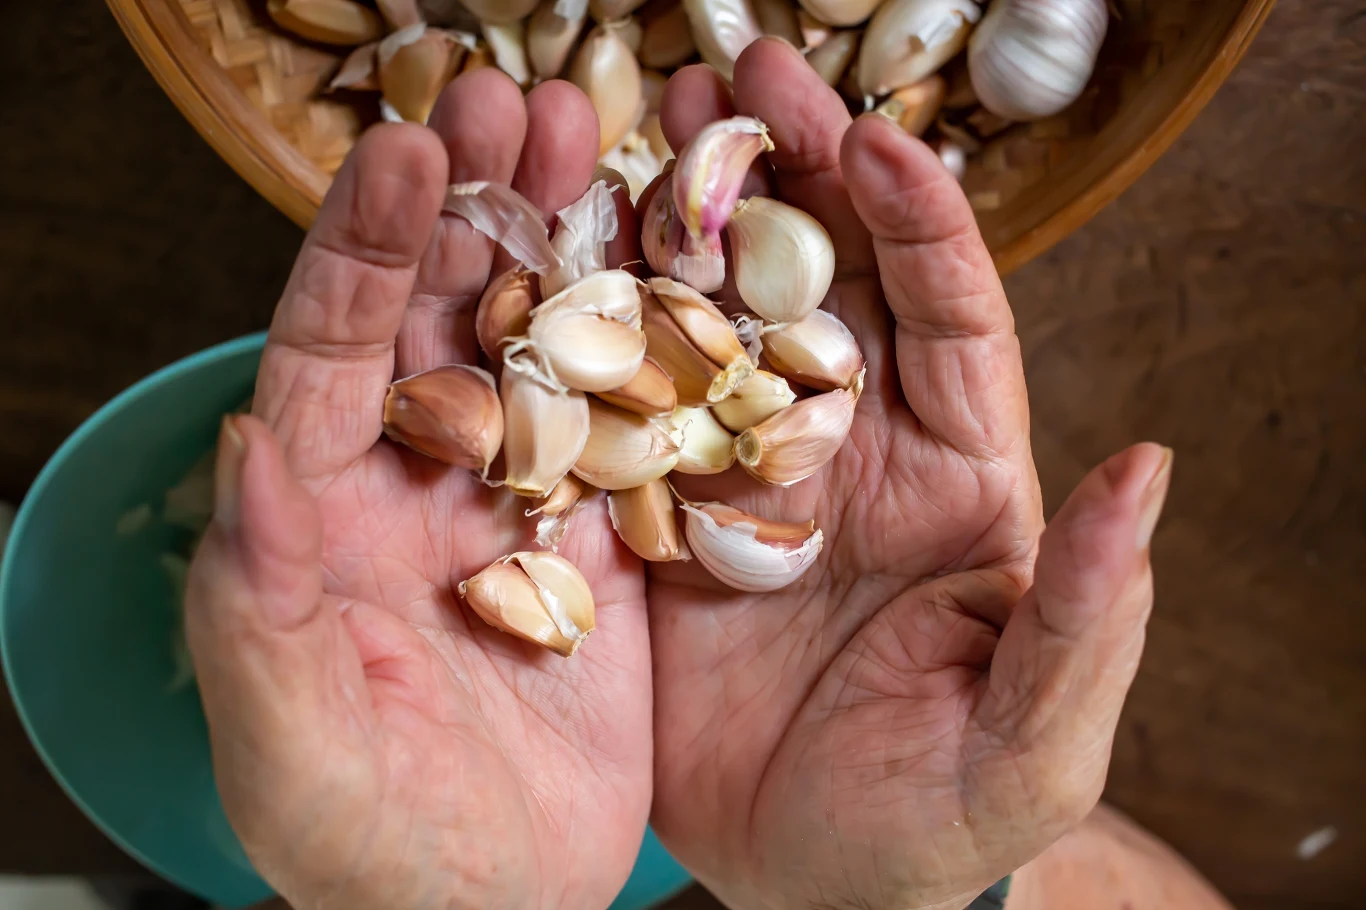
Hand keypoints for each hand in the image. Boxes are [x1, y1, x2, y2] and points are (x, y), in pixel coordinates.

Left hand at [186, 72, 652, 909]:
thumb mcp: (290, 750)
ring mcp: (518, 506)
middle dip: (470, 202)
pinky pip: (628, 425)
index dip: (360, 248)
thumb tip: (244, 455)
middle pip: (439, 316)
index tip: (403, 148)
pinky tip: (681, 270)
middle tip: (517, 99)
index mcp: (323, 519)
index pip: (328, 357)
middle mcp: (419, 488)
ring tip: (598, 144)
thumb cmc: (369, 855)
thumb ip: (251, 608)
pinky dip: (652, 344)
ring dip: (564, 245)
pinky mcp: (604, 542)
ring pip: (537, 348)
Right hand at [647, 41, 1172, 909]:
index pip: (951, 320)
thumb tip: (1148, 470)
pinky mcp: (660, 519)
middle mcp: (846, 452)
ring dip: (690, 217)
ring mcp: (744, 476)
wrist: (811, 885)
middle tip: (733, 76)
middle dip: (789, 173)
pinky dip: (598, 326)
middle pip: (826, 284)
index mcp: (953, 479)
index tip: (876, 141)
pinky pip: (627, 406)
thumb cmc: (935, 819)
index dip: (920, 225)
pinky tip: (558, 253)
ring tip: (646, 121)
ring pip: (722, 320)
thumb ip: (1089, 617)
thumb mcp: (1027, 742)